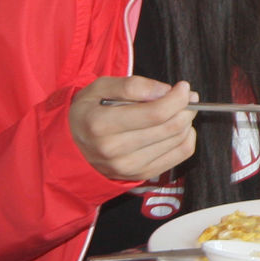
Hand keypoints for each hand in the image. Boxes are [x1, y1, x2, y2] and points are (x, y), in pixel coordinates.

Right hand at [69, 76, 196, 182]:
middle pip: (170, 128)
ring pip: (178, 141)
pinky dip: (186, 139)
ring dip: (187, 122)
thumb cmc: (88, 113)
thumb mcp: (99, 88)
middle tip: (188, 97)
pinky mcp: (140, 174)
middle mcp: (114, 150)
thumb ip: (132, 85)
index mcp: (101, 124)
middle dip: (186, 108)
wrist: (71, 146)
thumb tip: (165, 90)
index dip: (177, 98)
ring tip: (181, 110)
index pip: (155, 113)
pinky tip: (178, 128)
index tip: (183, 87)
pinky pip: (179, 156)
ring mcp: (128, 166)